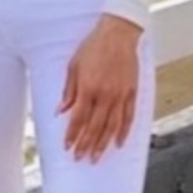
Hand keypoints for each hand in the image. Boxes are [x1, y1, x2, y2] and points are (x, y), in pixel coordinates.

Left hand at [58, 15, 142, 162]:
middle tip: (80, 159)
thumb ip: (68, 91)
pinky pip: (128, 117)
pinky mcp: (132, 93)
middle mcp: (104, 95)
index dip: (72, 135)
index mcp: (88, 88)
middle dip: (86, 145)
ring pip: (111, 127)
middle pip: (94, 127)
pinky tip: (119, 143)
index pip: (78, 119)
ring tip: (96, 158)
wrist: (118, 34)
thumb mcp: (74, 65)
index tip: (67, 147)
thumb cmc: (93, 47)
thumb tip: (60, 111)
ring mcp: (120, 95)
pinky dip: (124, 132)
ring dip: (103, 144)